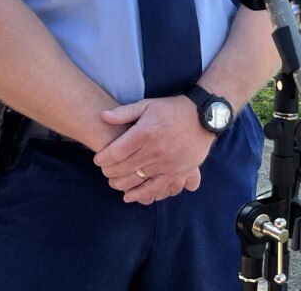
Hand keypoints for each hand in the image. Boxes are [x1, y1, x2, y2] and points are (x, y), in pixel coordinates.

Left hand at [93, 96, 214, 202]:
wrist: (202, 117)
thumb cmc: (171, 109)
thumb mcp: (147, 104)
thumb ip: (124, 112)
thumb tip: (103, 116)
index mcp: (144, 132)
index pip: (116, 152)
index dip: (103, 158)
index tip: (98, 160)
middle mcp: (154, 150)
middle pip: (124, 167)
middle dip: (110, 172)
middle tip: (105, 172)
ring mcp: (166, 163)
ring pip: (137, 179)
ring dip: (121, 183)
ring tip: (114, 182)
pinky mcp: (177, 172)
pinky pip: (156, 188)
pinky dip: (141, 194)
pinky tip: (130, 197)